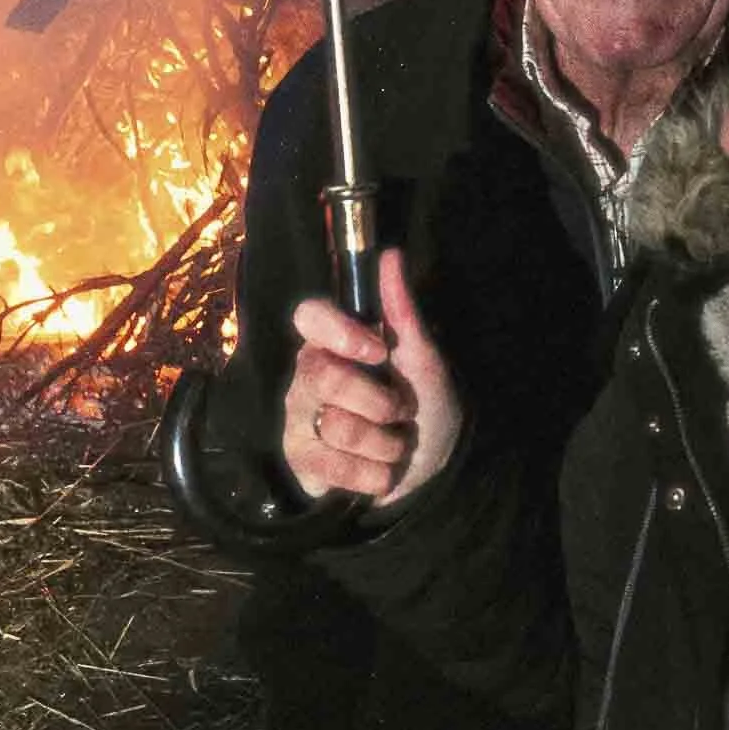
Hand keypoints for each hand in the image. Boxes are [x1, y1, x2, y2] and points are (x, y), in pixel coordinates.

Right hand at [280, 249, 462, 506]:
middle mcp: (307, 376)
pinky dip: (373, 474)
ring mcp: (299, 419)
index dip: (340, 332)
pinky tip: (380, 471)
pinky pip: (333, 467)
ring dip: (384, 443)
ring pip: (335, 426)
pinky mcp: (301, 461)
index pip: (309, 316)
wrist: (429, 467)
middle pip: (322, 377)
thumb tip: (390, 255)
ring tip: (394, 443)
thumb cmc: (424, 402)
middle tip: (400, 410)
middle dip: (377, 401)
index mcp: (334, 342)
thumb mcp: (423, 358)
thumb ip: (402, 311)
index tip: (379, 351)